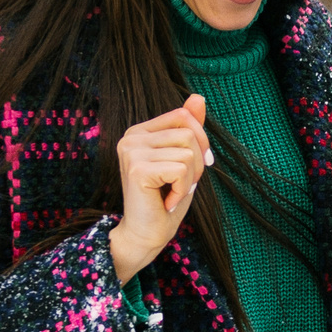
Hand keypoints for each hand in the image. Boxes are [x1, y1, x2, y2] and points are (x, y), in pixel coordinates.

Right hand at [110, 96, 209, 285]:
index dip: (200, 141)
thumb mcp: (184, 160)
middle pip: (189, 133)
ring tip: (172, 193)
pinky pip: (181, 169)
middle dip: (197, 164)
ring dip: (190, 179)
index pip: (184, 115)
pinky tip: (167, 201)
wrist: (145, 236)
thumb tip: (198, 96)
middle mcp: (132, 137)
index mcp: (140, 132)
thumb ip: (189, 128)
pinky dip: (183, 189)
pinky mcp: (137, 169)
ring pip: (188, 152)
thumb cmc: (165, 201)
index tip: (192, 168)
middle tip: (180, 185)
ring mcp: (131, 152)